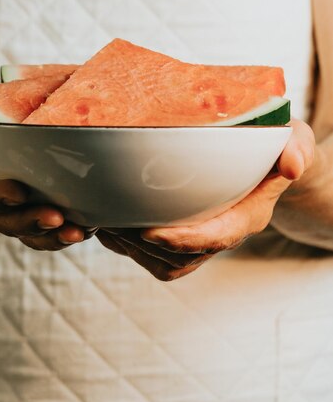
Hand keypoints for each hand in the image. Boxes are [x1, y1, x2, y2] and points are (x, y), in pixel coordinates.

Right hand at [0, 113, 87, 249]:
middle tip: (56, 219)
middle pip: (12, 223)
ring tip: (80, 232)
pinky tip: (93, 227)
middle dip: (35, 222)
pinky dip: (69, 232)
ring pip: (34, 234)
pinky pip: (50, 232)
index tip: (18, 193)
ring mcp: (14, 216)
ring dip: (57, 236)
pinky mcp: (33, 215)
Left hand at [97, 119, 314, 280]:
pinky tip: (110, 225)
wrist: (271, 162)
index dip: (184, 239)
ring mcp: (205, 237)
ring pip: (166, 263)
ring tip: (106, 223)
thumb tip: (290, 165)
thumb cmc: (277, 146)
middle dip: (146, 246)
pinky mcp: (187, 235)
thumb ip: (296, 148)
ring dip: (134, 249)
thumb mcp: (293, 138)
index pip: (217, 237)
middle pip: (184, 257)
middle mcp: (224, 231)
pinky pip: (158, 258)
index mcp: (247, 214)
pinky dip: (131, 248)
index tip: (150, 232)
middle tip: (113, 222)